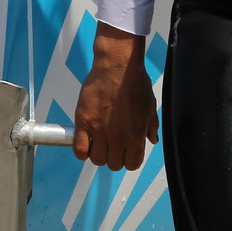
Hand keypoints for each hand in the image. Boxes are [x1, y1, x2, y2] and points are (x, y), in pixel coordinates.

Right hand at [72, 22, 159, 170]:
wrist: (117, 66)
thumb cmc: (136, 83)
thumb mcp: (150, 105)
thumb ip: (151, 126)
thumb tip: (152, 140)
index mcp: (136, 135)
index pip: (132, 164)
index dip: (129, 159)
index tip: (126, 151)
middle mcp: (117, 137)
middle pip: (114, 164)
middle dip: (114, 157)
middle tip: (112, 144)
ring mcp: (99, 131)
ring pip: (97, 159)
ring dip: (98, 153)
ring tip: (98, 141)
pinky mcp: (83, 122)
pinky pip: (79, 149)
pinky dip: (82, 151)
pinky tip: (86, 141)